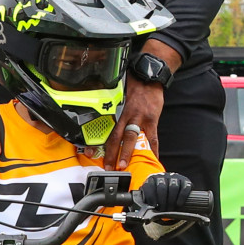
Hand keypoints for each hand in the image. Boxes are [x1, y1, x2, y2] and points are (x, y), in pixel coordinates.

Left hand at [106, 42, 179, 169]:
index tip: (90, 154)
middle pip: (117, 137)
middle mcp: (126, 116)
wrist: (149, 76)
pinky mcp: (152, 119)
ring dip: (127, 154)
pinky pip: (153, 137)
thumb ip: (112, 109)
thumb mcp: (118, 95)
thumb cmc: (133, 85)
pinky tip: (153, 158)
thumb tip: (102, 120)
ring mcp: (140, 118)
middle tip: (107, 167)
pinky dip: (153, 149)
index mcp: (116, 111)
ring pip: (131, 138)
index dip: (97, 143)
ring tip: (124, 166)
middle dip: (111, 154)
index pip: (105, 130)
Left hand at [137, 171, 193, 213]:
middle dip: (162, 201)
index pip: (149, 186)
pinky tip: (178, 204)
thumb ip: (142, 206)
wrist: (169, 190)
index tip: (153, 206)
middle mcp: (163, 176)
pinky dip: (182, 197)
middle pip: (162, 187)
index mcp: (151, 179)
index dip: (151, 197)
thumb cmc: (157, 197)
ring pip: (173, 187)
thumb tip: (135, 218)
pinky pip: (185, 187)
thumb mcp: (148, 199)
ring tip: (170, 209)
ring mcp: (175, 177)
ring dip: (171, 200)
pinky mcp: (185, 181)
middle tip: (163, 210)